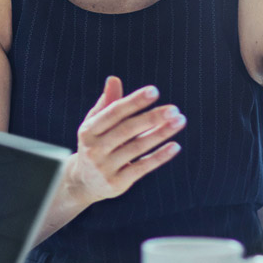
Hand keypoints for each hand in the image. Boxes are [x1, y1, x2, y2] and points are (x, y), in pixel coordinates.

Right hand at [64, 76, 184, 209]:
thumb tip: (114, 79)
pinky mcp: (117, 183)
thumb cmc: (95, 145)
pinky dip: (159, 157)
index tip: (154, 91)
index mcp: (88, 130)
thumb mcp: (95, 125)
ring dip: (160, 133)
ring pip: (137, 147)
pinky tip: (175, 146)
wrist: (83, 182)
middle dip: (152, 118)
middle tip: (174, 110)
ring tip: (179, 121)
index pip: (114, 112)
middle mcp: (94, 148)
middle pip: (127, 129)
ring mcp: (105, 167)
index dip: (134, 101)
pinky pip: (142, 167)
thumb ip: (107, 103)